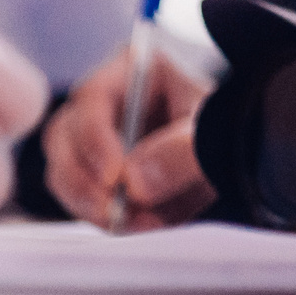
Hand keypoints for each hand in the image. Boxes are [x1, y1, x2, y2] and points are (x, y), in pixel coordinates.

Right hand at [43, 43, 213, 230]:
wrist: (233, 152)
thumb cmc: (223, 125)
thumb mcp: (214, 130)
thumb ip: (183, 150)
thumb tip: (134, 183)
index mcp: (133, 69)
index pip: (91, 96)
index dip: (95, 138)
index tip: (116, 177)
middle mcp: (103, 102)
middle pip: (62, 136)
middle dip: (82, 179)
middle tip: (113, 211)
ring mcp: (93, 140)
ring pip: (62, 172)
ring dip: (88, 203)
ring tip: (130, 222)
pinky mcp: (95, 175)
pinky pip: (79, 199)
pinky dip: (102, 217)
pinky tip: (136, 225)